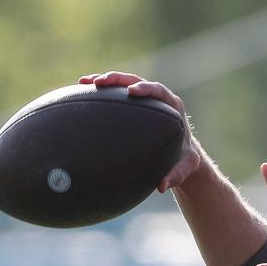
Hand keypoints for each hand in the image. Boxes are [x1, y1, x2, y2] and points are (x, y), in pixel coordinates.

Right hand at [77, 71, 202, 191]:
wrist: (181, 152)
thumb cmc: (184, 158)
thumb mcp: (186, 166)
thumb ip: (177, 175)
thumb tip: (161, 186)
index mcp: (173, 107)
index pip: (159, 91)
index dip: (145, 89)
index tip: (131, 91)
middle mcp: (158, 99)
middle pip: (136, 81)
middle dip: (118, 79)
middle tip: (100, 82)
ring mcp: (145, 100)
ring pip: (123, 84)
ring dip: (104, 81)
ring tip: (83, 82)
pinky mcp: (134, 104)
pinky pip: (116, 94)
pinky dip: (100, 92)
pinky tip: (80, 94)